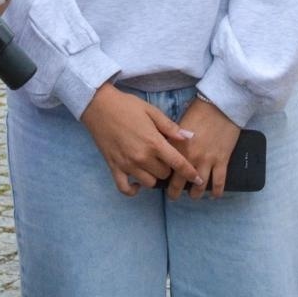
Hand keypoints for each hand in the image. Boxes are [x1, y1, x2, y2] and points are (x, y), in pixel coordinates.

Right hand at [80, 82, 200, 196]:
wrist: (99, 106)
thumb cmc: (127, 106)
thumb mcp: (151, 111)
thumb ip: (170, 127)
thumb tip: (189, 137)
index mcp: (154, 142)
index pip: (178, 163)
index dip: (190, 173)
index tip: (198, 179)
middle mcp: (142, 157)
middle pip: (164, 174)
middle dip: (168, 168)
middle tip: (164, 157)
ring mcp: (127, 165)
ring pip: (149, 183)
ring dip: (153, 177)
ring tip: (151, 166)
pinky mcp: (114, 167)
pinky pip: (125, 189)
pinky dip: (133, 190)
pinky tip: (137, 183)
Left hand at [167, 95, 240, 199]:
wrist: (221, 105)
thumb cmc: (199, 110)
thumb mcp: (179, 123)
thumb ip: (171, 138)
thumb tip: (165, 150)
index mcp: (177, 147)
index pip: (166, 168)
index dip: (163, 178)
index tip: (161, 182)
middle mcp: (190, 157)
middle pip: (180, 182)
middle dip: (175, 192)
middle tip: (173, 196)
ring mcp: (207, 161)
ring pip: (199, 186)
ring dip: (195, 194)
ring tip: (193, 196)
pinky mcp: (222, 161)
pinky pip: (219, 182)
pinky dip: (216, 191)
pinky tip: (214, 196)